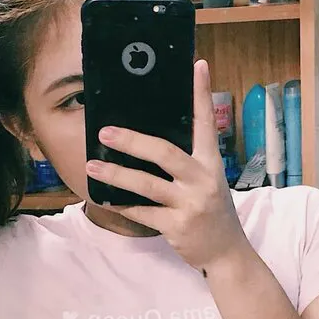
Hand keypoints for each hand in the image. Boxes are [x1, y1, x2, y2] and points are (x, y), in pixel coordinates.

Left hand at [85, 60, 250, 272]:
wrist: (226, 252)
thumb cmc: (212, 210)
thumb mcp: (209, 180)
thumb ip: (188, 159)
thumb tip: (151, 138)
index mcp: (211, 163)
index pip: (206, 122)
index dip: (201, 94)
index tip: (197, 66)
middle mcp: (203, 180)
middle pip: (165, 153)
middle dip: (132, 141)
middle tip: (106, 131)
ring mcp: (190, 204)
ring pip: (147, 185)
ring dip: (116, 174)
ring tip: (92, 165)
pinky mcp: (177, 226)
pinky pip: (142, 212)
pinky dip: (121, 205)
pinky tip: (104, 197)